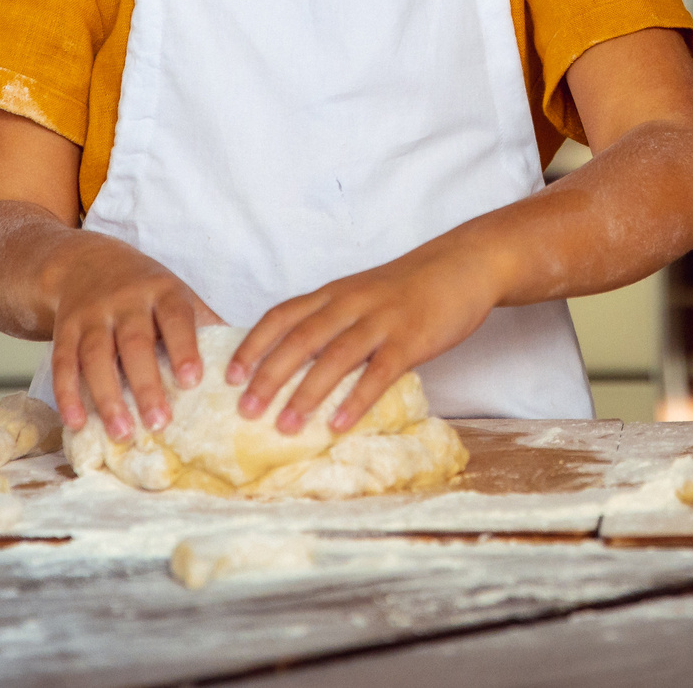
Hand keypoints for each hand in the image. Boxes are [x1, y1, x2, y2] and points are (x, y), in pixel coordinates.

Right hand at [46, 236, 220, 440]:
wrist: (84, 261)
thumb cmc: (144, 288)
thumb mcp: (175, 294)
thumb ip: (204, 323)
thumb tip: (247, 358)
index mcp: (162, 291)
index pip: (175, 318)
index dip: (184, 347)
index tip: (192, 381)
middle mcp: (125, 300)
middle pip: (135, 343)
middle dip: (146, 384)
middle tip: (160, 422)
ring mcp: (92, 315)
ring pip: (96, 356)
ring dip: (108, 396)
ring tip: (123, 432)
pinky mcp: (64, 329)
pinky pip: (63, 363)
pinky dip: (68, 394)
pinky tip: (78, 422)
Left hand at [226, 242, 507, 433]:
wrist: (463, 264)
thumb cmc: (410, 286)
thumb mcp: (362, 292)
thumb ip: (333, 318)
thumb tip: (297, 361)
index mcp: (335, 292)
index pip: (282, 316)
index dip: (253, 346)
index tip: (230, 376)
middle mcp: (351, 304)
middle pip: (300, 339)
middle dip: (268, 376)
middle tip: (245, 411)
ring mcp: (381, 321)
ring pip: (334, 358)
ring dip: (305, 394)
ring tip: (284, 426)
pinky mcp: (411, 339)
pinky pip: (378, 372)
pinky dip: (355, 400)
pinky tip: (337, 425)